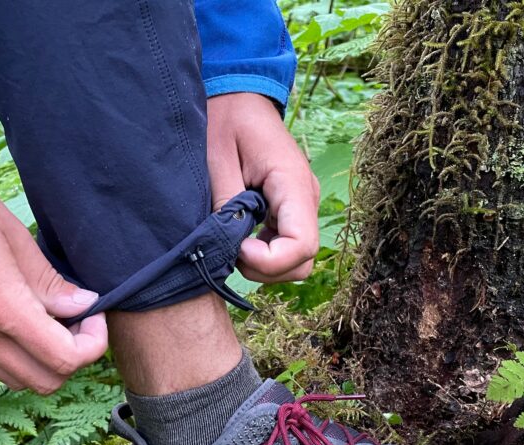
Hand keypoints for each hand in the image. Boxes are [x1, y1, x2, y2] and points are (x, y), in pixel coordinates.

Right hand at [0, 164, 107, 393]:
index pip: (65, 359)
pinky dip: (20, 357)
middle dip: (74, 357)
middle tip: (79, 319)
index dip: (93, 343)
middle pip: (46, 381)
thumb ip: (48, 280)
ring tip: (53, 321)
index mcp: (3, 308)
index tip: (94, 311)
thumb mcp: (13, 234)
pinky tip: (25, 321)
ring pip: (19, 380)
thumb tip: (83, 305)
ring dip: (46, 362)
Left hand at [207, 92, 320, 282]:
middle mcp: (306, 198)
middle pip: (302, 261)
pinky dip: (263, 255)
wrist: (238, 96)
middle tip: (230, 251)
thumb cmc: (225, 120)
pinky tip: (238, 238)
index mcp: (292, 183)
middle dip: (265, 270)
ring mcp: (301, 206)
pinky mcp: (290, 210)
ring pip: (296, 261)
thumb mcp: (216, 159)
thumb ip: (227, 204)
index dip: (268, 261)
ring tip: (232, 244)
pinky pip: (286, 247)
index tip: (237, 248)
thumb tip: (230, 246)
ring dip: (264, 266)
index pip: (301, 245)